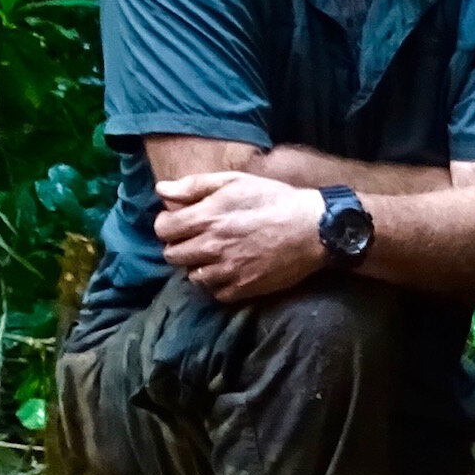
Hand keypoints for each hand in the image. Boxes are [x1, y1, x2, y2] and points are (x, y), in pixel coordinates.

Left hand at [155, 170, 328, 302]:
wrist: (313, 229)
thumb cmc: (274, 200)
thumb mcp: (235, 181)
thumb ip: (194, 185)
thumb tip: (161, 190)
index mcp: (206, 217)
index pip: (163, 228)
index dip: (168, 224)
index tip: (181, 222)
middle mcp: (211, 246)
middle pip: (172, 255)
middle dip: (179, 246)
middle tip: (196, 240)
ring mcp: (227, 270)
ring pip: (192, 276)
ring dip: (198, 267)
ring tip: (213, 257)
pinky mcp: (243, 288)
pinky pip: (215, 293)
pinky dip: (217, 284)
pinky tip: (229, 271)